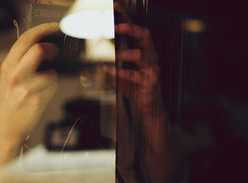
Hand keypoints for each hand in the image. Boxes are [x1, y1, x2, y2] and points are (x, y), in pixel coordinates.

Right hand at [0, 23, 59, 147]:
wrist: (6, 127)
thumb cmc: (11, 102)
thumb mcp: (10, 78)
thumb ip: (22, 62)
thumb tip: (44, 47)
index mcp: (8, 66)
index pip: (25, 39)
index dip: (42, 30)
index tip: (54, 28)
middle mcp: (15, 75)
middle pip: (38, 50)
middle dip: (51, 49)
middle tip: (54, 52)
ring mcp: (25, 88)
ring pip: (50, 72)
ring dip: (52, 76)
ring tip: (44, 84)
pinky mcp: (36, 100)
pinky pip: (53, 88)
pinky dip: (52, 89)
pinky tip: (43, 95)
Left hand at [104, 3, 162, 117]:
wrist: (150, 107)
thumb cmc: (137, 89)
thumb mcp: (123, 76)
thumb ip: (112, 67)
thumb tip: (95, 62)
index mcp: (144, 52)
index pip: (136, 30)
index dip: (126, 17)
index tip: (115, 6)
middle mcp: (150, 57)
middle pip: (145, 36)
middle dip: (131, 28)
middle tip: (116, 26)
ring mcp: (151, 69)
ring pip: (142, 54)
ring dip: (126, 53)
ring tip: (114, 55)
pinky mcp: (150, 82)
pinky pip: (135, 75)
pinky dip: (121, 73)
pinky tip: (109, 72)